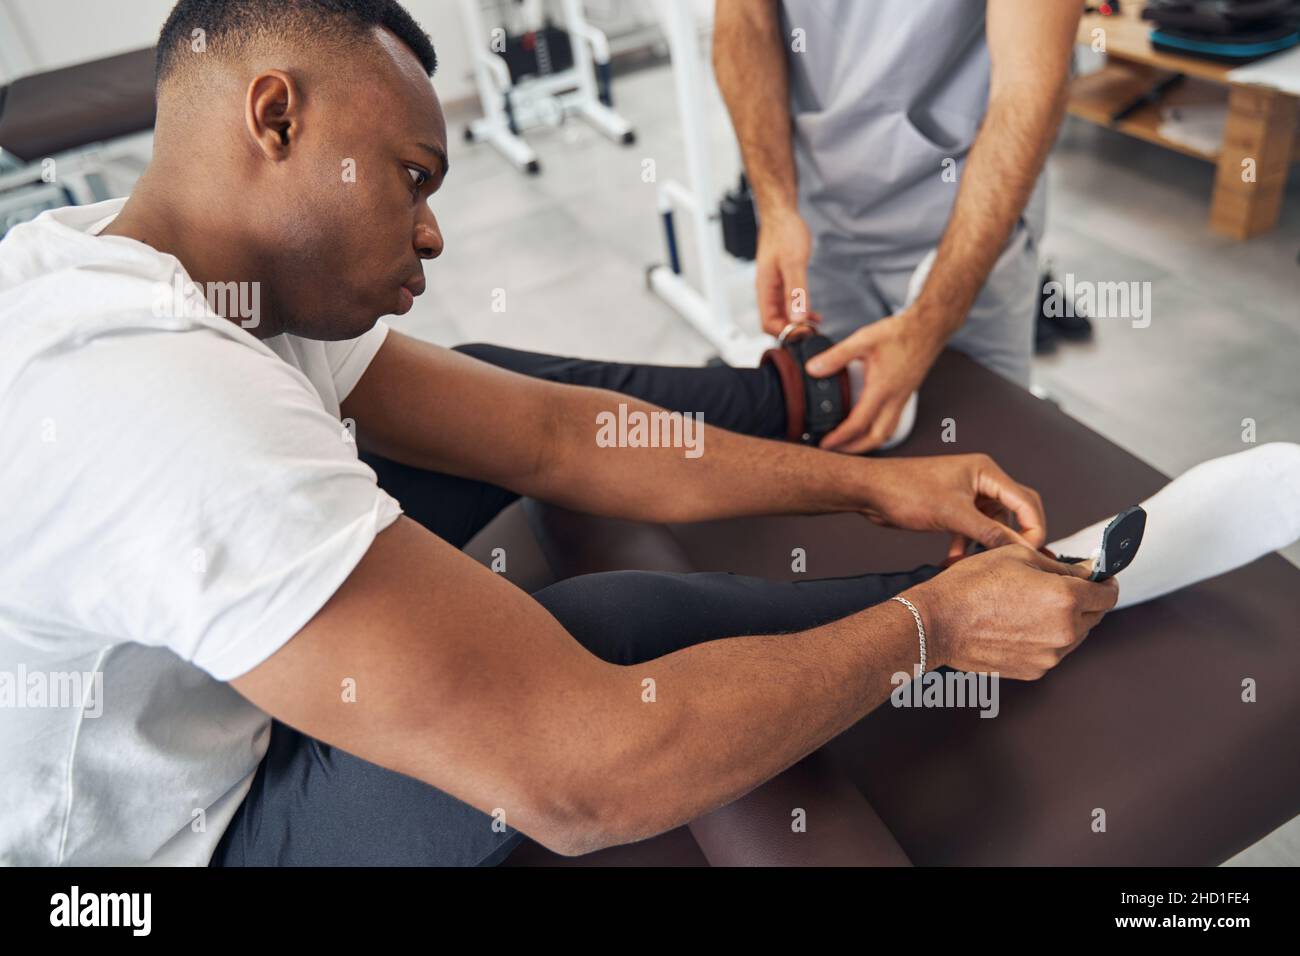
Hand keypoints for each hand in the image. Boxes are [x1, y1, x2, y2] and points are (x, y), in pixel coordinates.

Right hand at [755, 208, 814, 335]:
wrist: (782, 215)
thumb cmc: (784, 233)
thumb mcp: (793, 263)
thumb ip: (796, 292)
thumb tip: (797, 319)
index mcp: (765, 289)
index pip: (768, 324)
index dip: (786, 333)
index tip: (805, 333)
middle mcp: (767, 292)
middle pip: (774, 323)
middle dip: (792, 331)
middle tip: (813, 332)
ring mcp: (774, 288)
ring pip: (782, 315)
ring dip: (797, 323)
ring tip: (815, 326)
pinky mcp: (782, 282)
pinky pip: (788, 304)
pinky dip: (800, 312)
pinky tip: (813, 314)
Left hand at [805, 306, 947, 453]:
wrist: (929, 328)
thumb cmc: (899, 333)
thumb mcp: (863, 340)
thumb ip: (836, 356)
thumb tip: (813, 369)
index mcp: (882, 389)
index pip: (858, 424)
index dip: (839, 438)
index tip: (824, 445)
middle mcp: (895, 399)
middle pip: (876, 438)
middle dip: (855, 450)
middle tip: (834, 452)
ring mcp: (903, 398)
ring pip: (886, 432)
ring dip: (867, 443)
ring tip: (848, 444)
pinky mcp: (906, 394)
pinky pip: (892, 422)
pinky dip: (877, 431)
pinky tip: (866, 425)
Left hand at [859, 453, 1046, 556]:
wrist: (869, 491)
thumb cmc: (906, 491)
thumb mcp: (952, 515)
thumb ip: (989, 532)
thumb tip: (1021, 549)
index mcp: (986, 472)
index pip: (1026, 501)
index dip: (1034, 529)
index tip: (1030, 555)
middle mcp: (981, 480)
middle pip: (1015, 511)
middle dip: (1016, 538)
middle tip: (1016, 562)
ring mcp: (966, 494)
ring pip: (992, 524)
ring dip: (988, 545)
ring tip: (981, 566)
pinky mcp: (952, 508)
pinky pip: (972, 529)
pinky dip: (967, 545)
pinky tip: (955, 562)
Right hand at [902, 545, 1118, 679]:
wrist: (938, 623)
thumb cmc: (971, 585)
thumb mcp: (1018, 556)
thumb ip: (1061, 567)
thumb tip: (1086, 572)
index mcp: (1065, 598)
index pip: (1108, 594)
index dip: (1106, 582)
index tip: (1101, 578)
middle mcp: (1064, 631)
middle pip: (1095, 616)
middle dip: (1086, 600)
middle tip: (1063, 588)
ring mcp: (1050, 655)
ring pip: (1075, 635)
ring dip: (1066, 620)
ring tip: (1032, 606)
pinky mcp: (1034, 670)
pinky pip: (1053, 651)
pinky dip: (1046, 637)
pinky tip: (1020, 624)